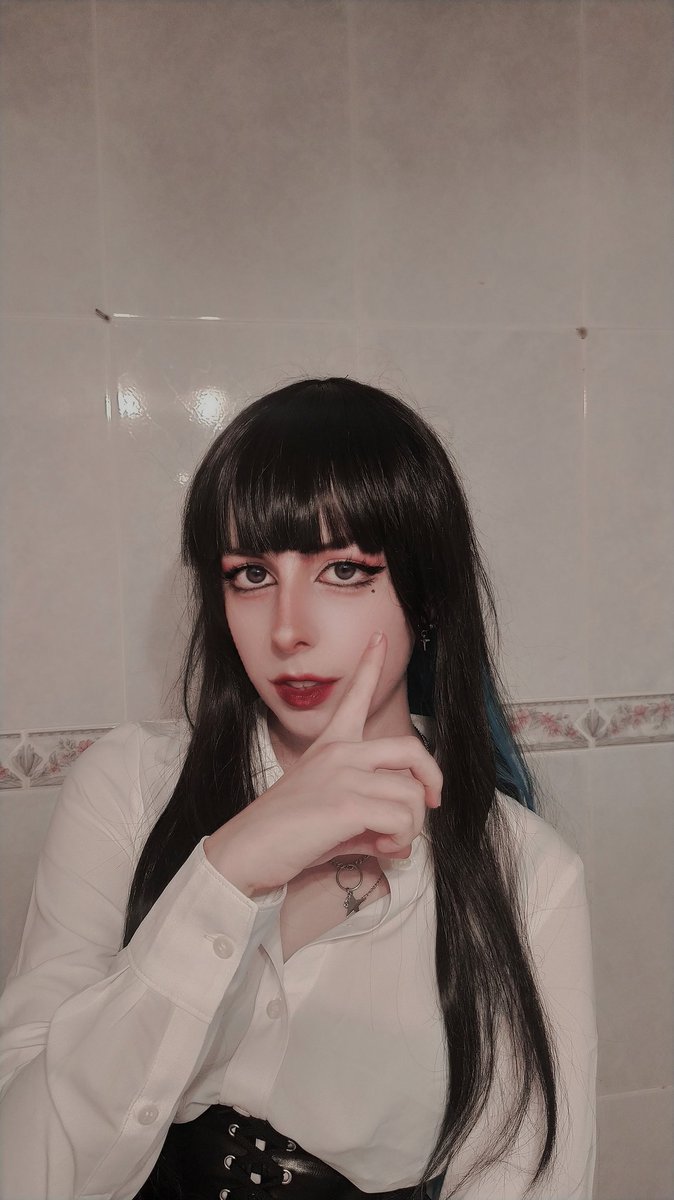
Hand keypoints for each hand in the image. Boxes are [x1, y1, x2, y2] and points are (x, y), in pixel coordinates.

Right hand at [204, 632, 442, 895]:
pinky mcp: (347, 804)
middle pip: (410, 747)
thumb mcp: (331, 818)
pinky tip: (383, 849)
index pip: (354, 696)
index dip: (370, 665)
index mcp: (330, 745)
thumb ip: (370, 822)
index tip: (379, 638)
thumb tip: (403, 844)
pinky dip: (401, 840)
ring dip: (412, 826)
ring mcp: (344, 774)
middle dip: (432, 777)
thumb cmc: (284, 834)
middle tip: (431, 803)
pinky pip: (401, 819)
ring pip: (411, 794)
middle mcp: (340, 752)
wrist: (246, 851)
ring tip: (390, 843)